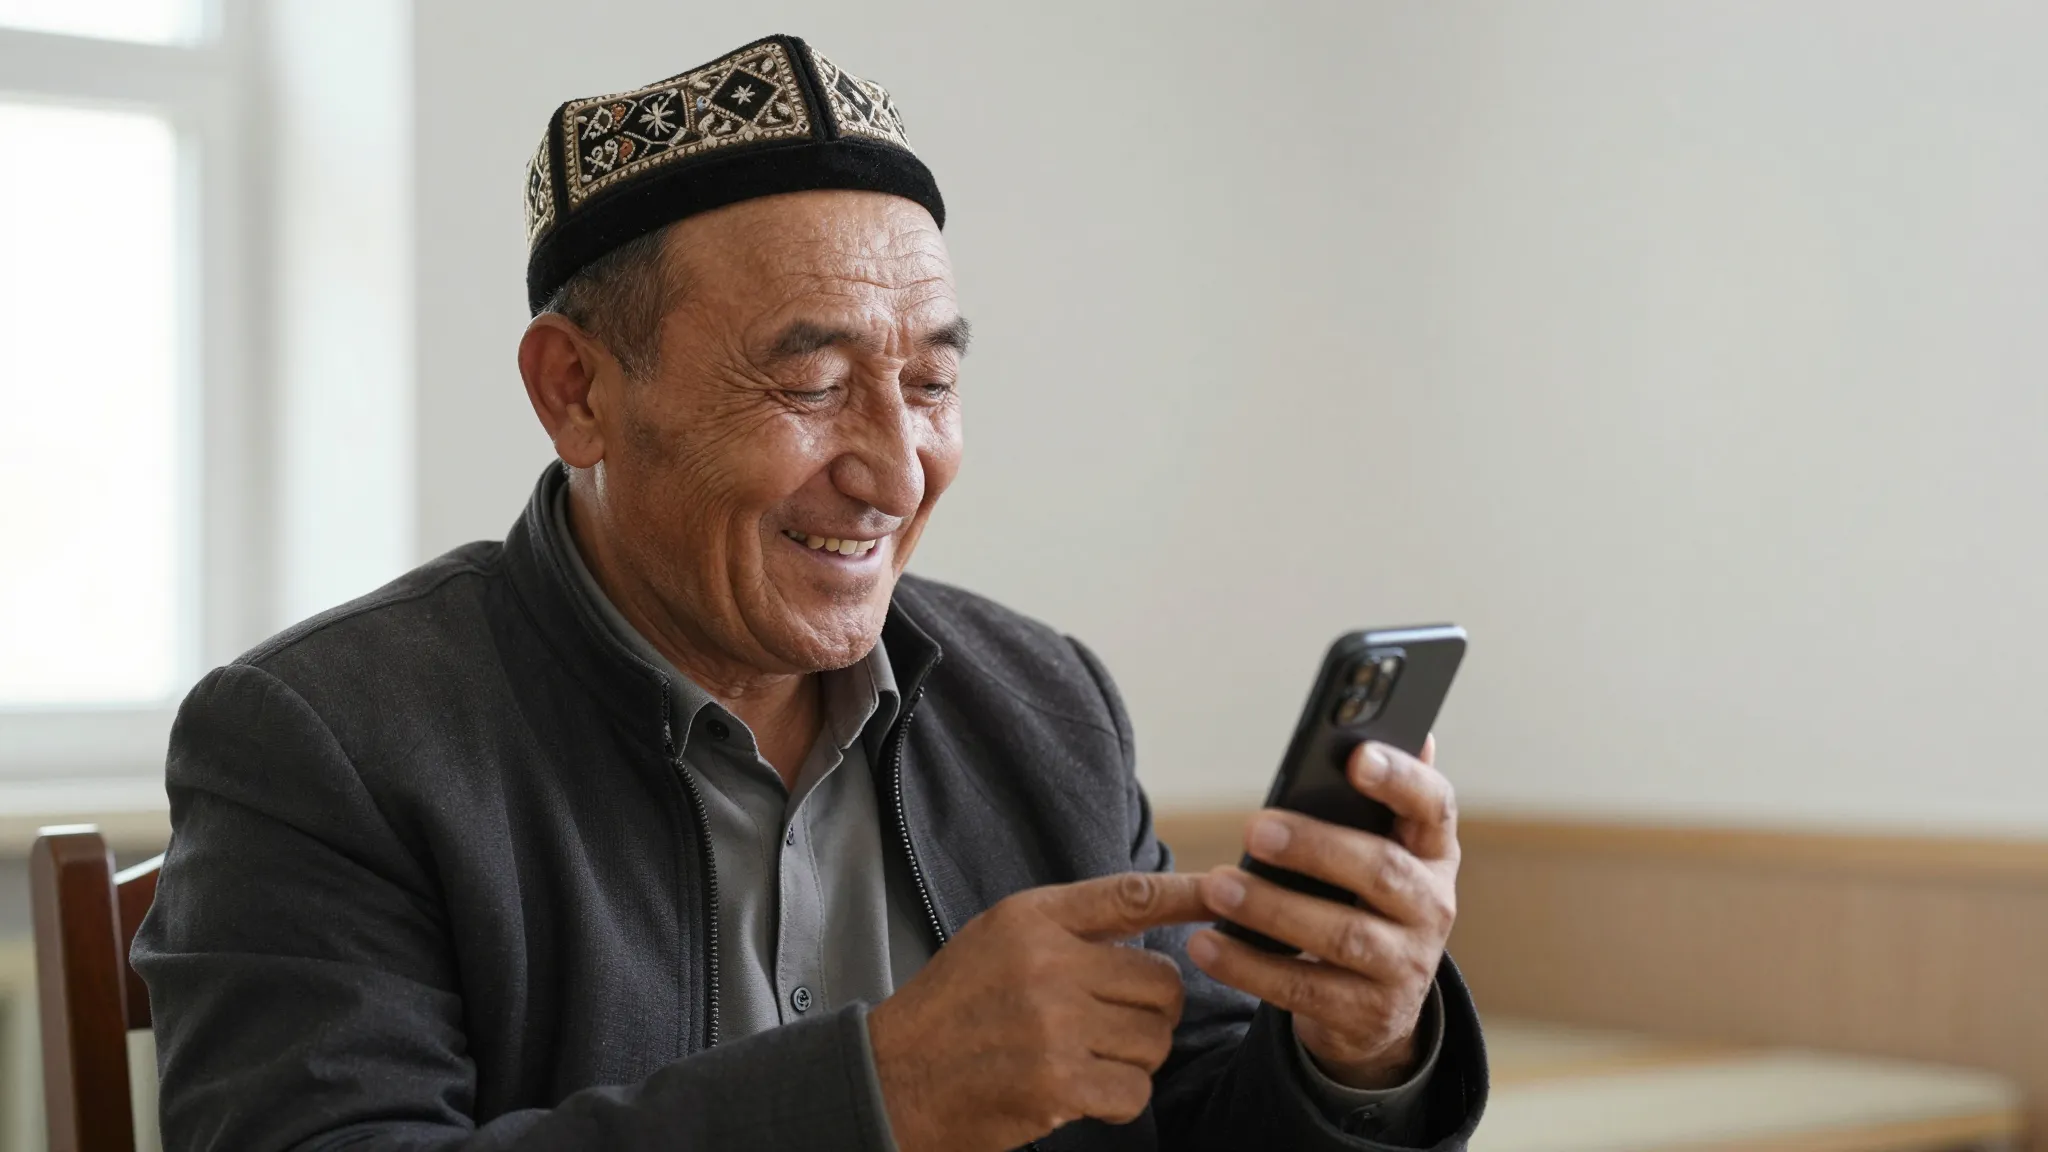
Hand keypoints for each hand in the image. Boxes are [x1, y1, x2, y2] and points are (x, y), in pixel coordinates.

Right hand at [868, 871, 1208, 1151]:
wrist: (891, 1078)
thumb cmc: (954, 1009)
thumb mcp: (998, 941)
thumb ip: (1069, 928)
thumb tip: (1154, 922)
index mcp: (1032, 918)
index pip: (1131, 897)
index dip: (1189, 894)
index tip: (1228, 891)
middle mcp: (1046, 962)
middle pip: (1162, 984)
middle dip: (1150, 1012)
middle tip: (1110, 1026)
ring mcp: (1053, 1023)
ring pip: (1155, 1040)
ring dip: (1133, 1059)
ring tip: (1084, 1057)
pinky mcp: (1057, 1082)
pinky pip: (1134, 1089)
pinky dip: (1117, 1098)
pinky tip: (1078, 1091)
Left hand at [1187, 736, 1457, 1089]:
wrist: (1375, 1007)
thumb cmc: (1364, 902)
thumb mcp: (1378, 851)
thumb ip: (1378, 801)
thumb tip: (1414, 729)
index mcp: (1433, 852)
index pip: (1434, 806)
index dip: (1401, 779)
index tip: (1355, 756)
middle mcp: (1432, 907)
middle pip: (1381, 871)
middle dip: (1315, 847)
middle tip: (1253, 828)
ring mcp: (1406, 966)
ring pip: (1341, 935)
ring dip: (1273, 909)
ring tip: (1217, 887)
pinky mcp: (1367, 1014)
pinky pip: (1304, 988)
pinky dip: (1249, 967)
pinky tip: (1207, 945)